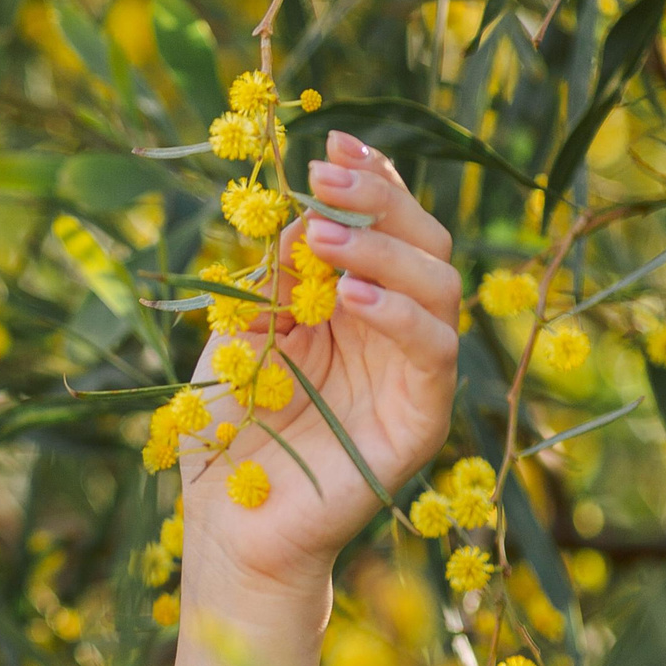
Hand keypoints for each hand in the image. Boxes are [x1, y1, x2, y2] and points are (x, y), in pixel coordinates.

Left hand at [181, 128, 459, 595]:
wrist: (228, 526)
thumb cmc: (227, 434)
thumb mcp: (235, 337)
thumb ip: (269, 279)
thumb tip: (297, 212)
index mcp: (348, 303)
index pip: (380, 226)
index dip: (366, 179)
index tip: (329, 139)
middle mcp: (390, 330)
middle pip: (421, 242)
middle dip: (377, 199)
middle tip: (324, 177)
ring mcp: (412, 373)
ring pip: (439, 286)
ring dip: (384, 251)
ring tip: (325, 237)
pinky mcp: (422, 417)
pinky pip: (434, 351)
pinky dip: (398, 314)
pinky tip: (349, 298)